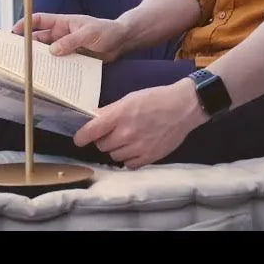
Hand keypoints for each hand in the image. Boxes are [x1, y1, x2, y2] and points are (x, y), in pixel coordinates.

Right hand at [12, 13, 128, 61]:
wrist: (122, 42)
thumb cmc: (107, 31)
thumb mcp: (89, 34)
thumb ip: (71, 41)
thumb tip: (53, 51)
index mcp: (64, 22)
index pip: (40, 20)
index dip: (26, 24)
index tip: (14, 32)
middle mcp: (63, 34)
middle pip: (40, 40)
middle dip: (29, 46)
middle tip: (18, 56)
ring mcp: (68, 47)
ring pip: (49, 53)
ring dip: (41, 60)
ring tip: (31, 69)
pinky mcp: (74, 58)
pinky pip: (61, 63)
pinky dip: (55, 69)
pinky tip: (49, 77)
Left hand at [73, 78, 209, 168]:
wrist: (183, 107)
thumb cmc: (156, 99)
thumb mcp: (130, 98)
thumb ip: (110, 110)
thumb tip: (92, 118)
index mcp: (119, 115)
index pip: (90, 131)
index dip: (81, 137)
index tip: (80, 138)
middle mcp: (126, 133)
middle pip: (102, 145)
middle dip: (104, 139)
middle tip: (113, 132)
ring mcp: (138, 147)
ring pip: (114, 155)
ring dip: (117, 148)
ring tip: (128, 138)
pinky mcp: (150, 157)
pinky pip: (129, 164)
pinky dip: (129, 158)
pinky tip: (136, 148)